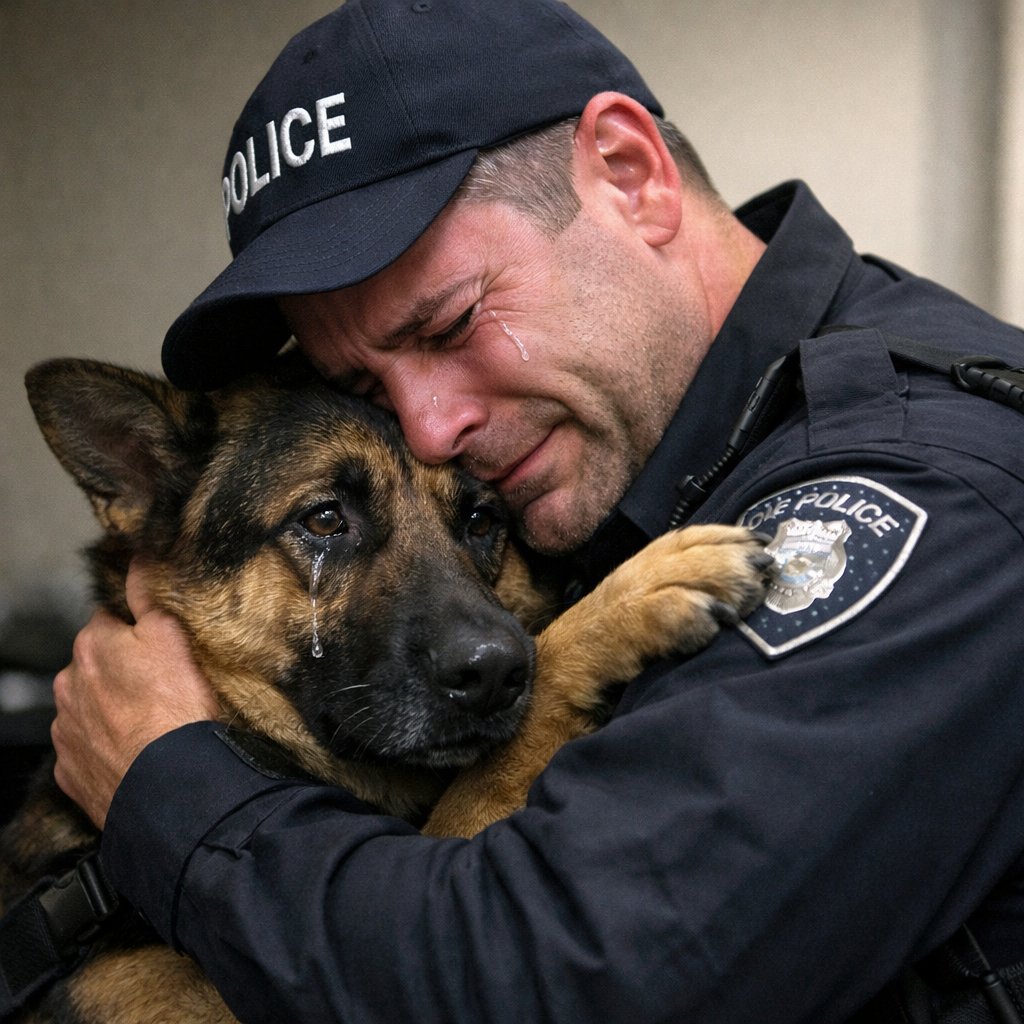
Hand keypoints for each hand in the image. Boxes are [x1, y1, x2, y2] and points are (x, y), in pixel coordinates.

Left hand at [51, 559, 221, 828]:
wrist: (171, 785)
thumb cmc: (178, 706)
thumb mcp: (173, 637)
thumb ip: (148, 596)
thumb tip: (135, 558)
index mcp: (92, 645)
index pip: (107, 619)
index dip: (135, 628)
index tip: (158, 643)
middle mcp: (67, 684)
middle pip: (93, 665)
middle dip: (117, 670)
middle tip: (160, 685)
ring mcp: (66, 730)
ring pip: (87, 707)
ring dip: (109, 710)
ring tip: (149, 723)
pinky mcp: (71, 771)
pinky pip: (86, 750)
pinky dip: (106, 748)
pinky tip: (135, 752)